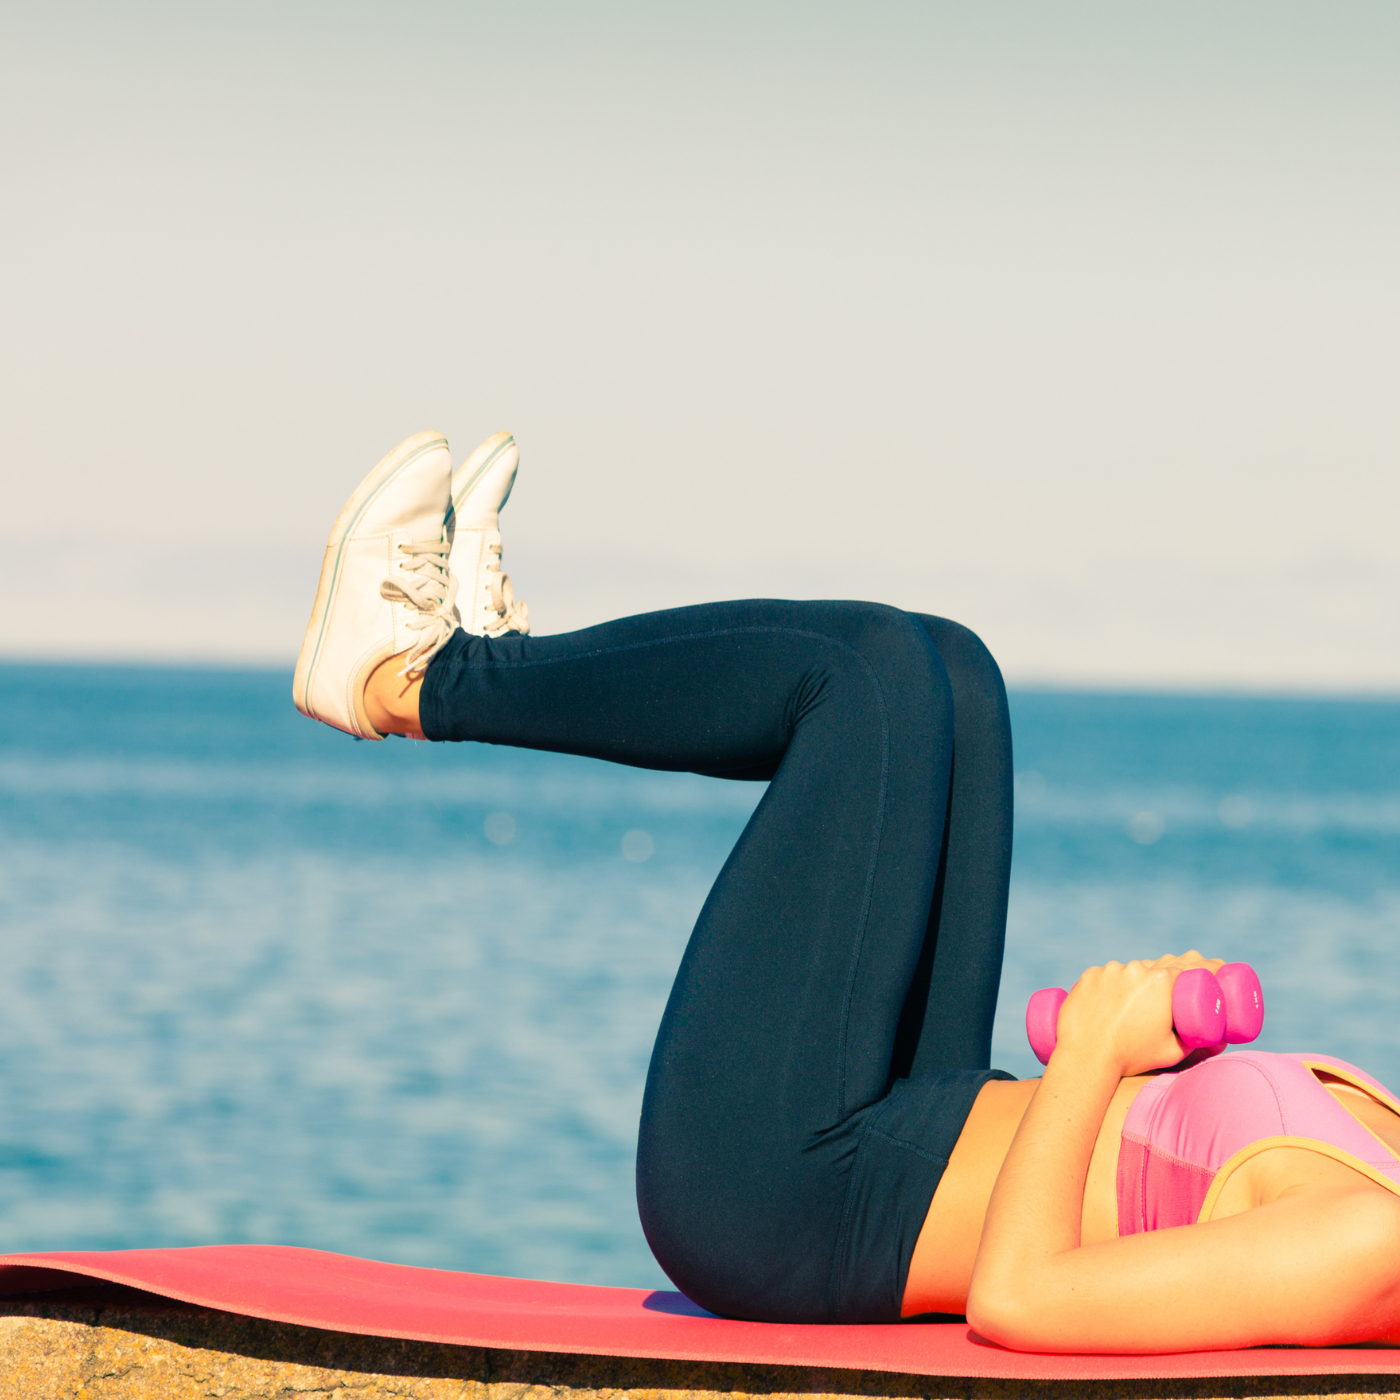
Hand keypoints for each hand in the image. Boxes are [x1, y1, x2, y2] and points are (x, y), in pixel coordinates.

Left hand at [1053, 951, 1223, 1076]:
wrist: (1086, 1056)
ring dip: (1142, 981)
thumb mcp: (1174, 1051)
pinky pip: (1109, 974)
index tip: (1218, 970)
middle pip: (1166, 964)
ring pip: (1135, 970)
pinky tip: (1116, 1002)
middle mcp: (1138, 969)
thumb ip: (1200, 1042)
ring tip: (1142, 1003)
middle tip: (1183, 986)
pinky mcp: (1091, 975)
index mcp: (1163, 982)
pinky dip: (1116, 985)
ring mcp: (1111, 969)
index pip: (1194, 966)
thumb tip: (1220, 1039)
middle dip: (1178, 971)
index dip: (1210, 967)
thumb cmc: (1132, 1057)